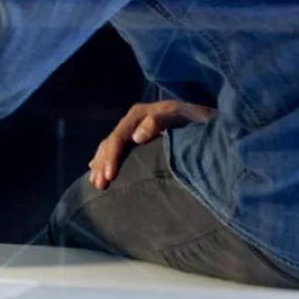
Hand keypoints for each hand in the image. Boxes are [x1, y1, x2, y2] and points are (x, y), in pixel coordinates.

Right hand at [88, 100, 214, 188]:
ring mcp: (132, 126)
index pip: (118, 138)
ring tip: (94, 182)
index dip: (111, 157)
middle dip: (102, 165)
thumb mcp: (178, 114)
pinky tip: (95, 166)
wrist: (203, 113)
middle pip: (110, 143)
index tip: (109, 177)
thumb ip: (158, 121)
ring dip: (100, 164)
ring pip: (109, 145)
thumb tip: (136, 137)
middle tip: (99, 185)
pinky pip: (114, 146)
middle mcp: (132, 120)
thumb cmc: (193, 116)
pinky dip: (103, 157)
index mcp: (138, 115)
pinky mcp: (136, 134)